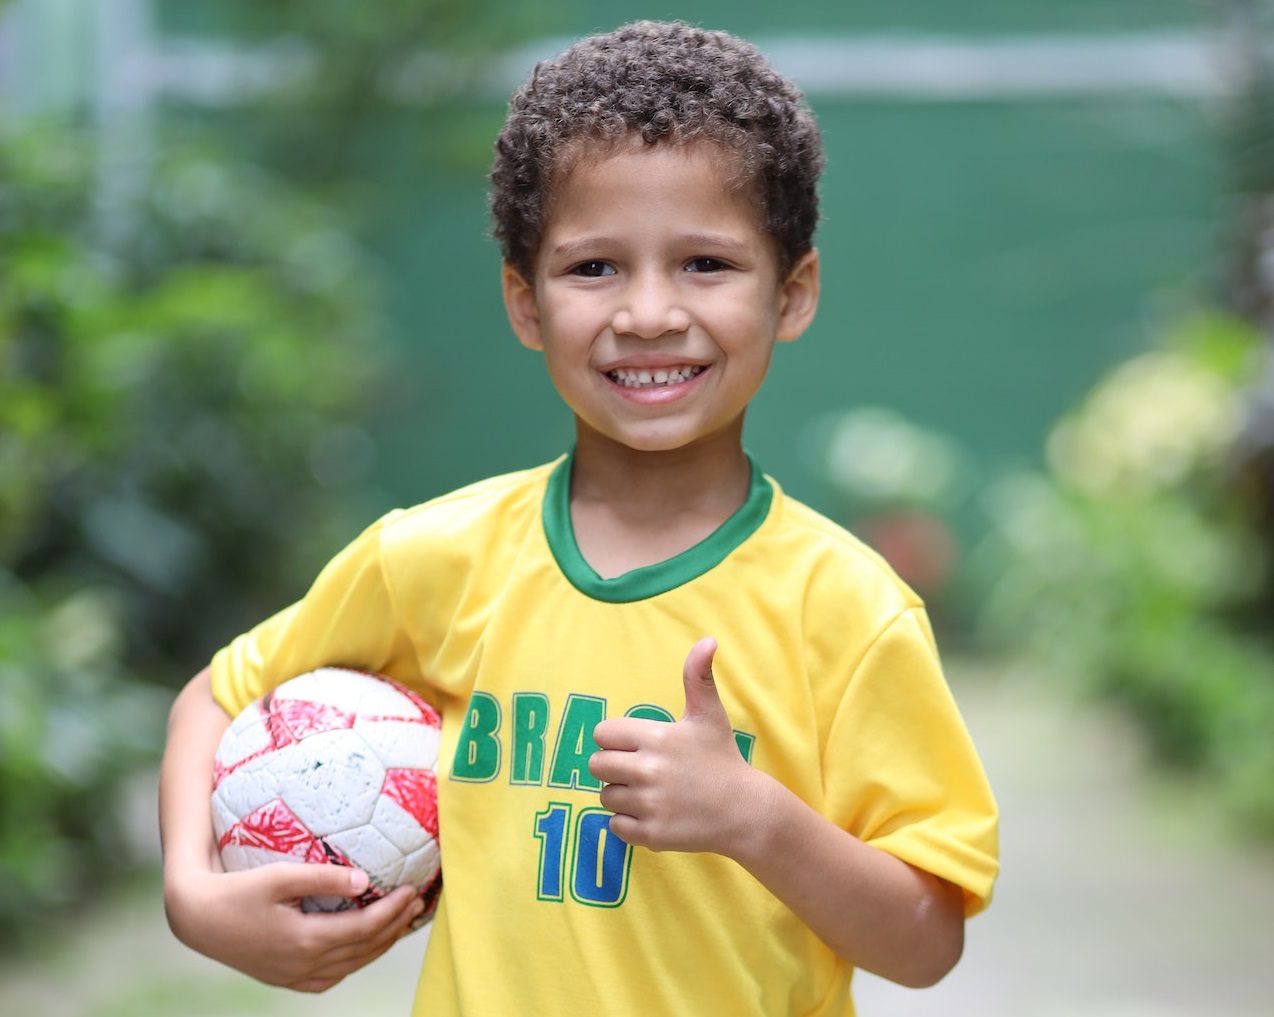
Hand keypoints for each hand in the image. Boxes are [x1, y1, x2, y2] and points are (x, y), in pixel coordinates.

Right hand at [165, 863, 424, 991]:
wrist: (197, 918)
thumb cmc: (238, 889)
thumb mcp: (280, 876)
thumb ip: (323, 878)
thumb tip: (365, 881)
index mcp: (305, 941)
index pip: (365, 929)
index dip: (393, 911)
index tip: (413, 890)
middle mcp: (303, 965)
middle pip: (365, 950)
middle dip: (395, 926)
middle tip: (418, 902)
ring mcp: (294, 976)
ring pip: (351, 966)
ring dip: (380, 944)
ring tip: (402, 921)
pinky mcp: (285, 978)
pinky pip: (331, 976)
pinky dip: (355, 961)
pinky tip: (364, 946)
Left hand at [589, 637, 762, 854]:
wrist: (744, 811)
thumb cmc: (722, 758)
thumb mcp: (710, 715)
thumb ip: (698, 677)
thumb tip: (708, 639)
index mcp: (657, 737)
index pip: (602, 734)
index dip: (616, 740)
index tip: (637, 746)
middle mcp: (649, 770)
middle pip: (596, 765)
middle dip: (612, 767)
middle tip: (639, 770)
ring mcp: (649, 804)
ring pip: (605, 796)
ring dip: (621, 795)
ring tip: (650, 792)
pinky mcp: (650, 834)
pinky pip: (615, 826)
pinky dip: (628, 823)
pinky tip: (653, 814)